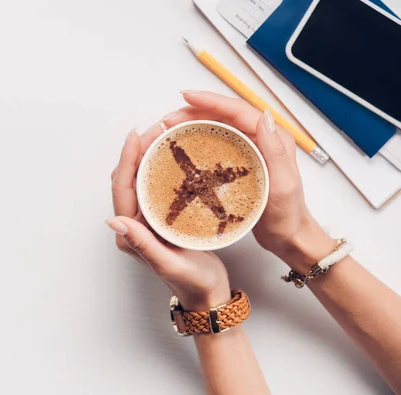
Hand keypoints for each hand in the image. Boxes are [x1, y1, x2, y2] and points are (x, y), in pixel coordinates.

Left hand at [108, 116, 230, 310]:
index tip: (137, 134)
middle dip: (136, 151)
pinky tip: (173, 156)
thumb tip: (113, 219)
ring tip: (162, 135)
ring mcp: (146, 221)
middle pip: (128, 179)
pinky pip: (154, 187)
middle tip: (155, 128)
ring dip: (147, 156)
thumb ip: (142, 243)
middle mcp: (133, 225)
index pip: (122, 188)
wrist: (209, 296)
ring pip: (140, 181)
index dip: (127, 158)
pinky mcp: (160, 219)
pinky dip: (159, 168)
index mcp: (130, 233)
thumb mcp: (168, 264)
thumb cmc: (193, 283)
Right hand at [179, 91, 335, 270]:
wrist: (288, 236)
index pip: (237, 110)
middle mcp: (260, 138)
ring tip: (168, 129)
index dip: (210, 101)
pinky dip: (196, 140)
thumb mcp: (283, 185)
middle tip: (168, 119)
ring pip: (216, 127)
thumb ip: (275, 151)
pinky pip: (215, 143)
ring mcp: (249, 150)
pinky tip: (181, 146)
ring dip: (192, 123)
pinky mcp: (238, 163)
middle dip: (194, 111)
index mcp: (272, 137)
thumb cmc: (287, 215)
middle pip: (223, 115)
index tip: (186, 97)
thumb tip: (264, 116)